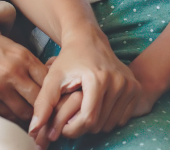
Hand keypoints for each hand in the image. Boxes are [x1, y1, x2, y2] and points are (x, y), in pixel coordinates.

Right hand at [0, 20, 48, 123]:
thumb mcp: (3, 43)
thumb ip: (22, 58)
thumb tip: (38, 74)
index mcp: (21, 55)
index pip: (49, 78)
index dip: (54, 91)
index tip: (55, 98)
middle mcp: (14, 71)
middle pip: (41, 98)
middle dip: (46, 109)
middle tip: (49, 117)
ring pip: (25, 111)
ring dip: (30, 117)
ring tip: (35, 123)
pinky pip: (6, 114)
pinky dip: (12, 118)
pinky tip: (15, 119)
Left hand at [28, 27, 143, 140]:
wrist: (89, 40)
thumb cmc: (69, 60)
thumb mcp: (53, 78)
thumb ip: (43, 104)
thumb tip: (33, 130)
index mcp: (98, 79)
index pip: (88, 119)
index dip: (73, 129)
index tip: (63, 126)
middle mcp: (118, 82)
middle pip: (99, 123)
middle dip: (82, 126)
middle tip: (72, 117)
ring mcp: (130, 85)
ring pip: (111, 123)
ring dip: (96, 123)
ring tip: (83, 110)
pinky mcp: (136, 88)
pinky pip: (122, 118)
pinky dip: (109, 118)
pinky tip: (98, 106)